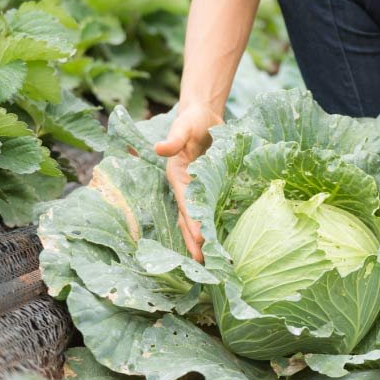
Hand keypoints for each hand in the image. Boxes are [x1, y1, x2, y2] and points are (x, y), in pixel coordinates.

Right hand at [154, 105, 223, 261]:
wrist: (203, 114)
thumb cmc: (192, 119)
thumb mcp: (182, 125)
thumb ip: (174, 139)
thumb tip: (159, 148)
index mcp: (177, 176)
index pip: (186, 204)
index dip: (193, 223)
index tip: (201, 241)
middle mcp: (184, 187)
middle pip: (188, 219)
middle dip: (193, 241)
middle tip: (202, 264)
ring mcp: (196, 189)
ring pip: (196, 219)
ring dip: (200, 239)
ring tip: (208, 262)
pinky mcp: (208, 187)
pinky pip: (208, 210)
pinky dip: (212, 225)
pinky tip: (220, 240)